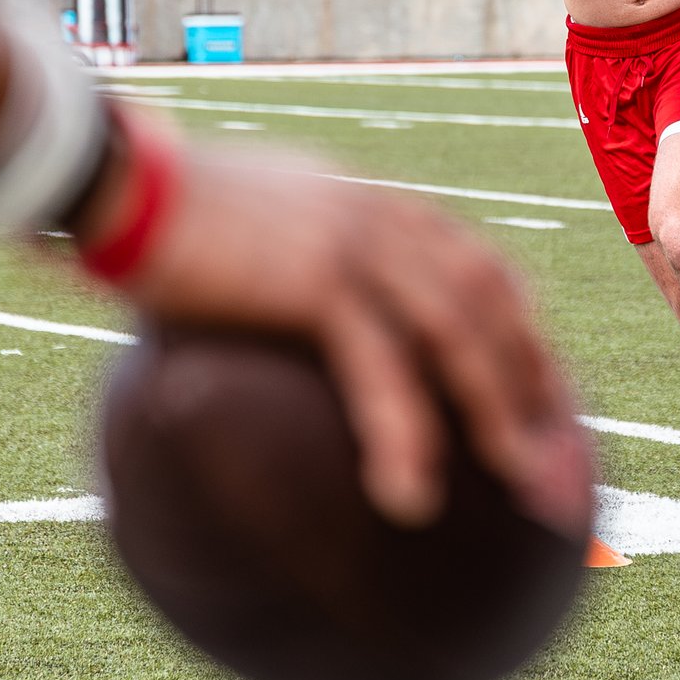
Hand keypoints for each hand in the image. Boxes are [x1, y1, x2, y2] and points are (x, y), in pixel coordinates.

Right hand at [123, 143, 590, 537]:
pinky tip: (411, 499)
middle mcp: (383, 216)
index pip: (485, 270)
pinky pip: (381, 370)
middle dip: (537, 385)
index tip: (553, 401)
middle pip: (492, 304)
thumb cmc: (166, 220)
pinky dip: (404, 437)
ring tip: (523, 489)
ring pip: (457, 336)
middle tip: (563, 463)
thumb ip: (300, 276)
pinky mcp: (316, 279)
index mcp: (377, 206)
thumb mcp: (259, 236)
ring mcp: (356, 242)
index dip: (527, 337)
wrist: (117, 180)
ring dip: (496, 416)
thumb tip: (300, 332)